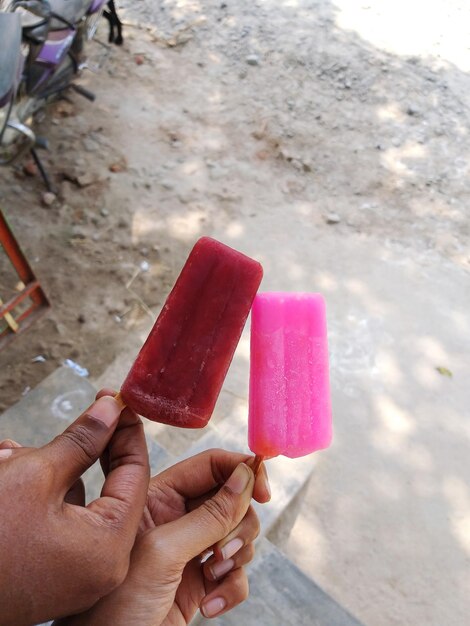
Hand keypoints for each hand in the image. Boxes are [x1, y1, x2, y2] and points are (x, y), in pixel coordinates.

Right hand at [0, 395, 148, 625]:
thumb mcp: (35, 474)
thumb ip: (82, 439)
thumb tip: (111, 409)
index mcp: (108, 546)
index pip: (136, 474)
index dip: (127, 431)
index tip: (118, 401)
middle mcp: (100, 568)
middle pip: (107, 488)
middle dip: (85, 449)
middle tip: (81, 417)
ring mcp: (75, 577)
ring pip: (76, 502)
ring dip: (53, 470)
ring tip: (14, 454)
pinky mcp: (51, 576)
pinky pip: (58, 523)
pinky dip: (39, 495)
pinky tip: (8, 470)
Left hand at [56, 448, 270, 624]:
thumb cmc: (113, 607)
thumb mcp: (163, 552)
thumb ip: (208, 515)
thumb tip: (245, 477)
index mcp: (159, 498)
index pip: (210, 466)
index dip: (241, 471)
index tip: (263, 491)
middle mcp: (176, 519)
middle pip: (232, 499)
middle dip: (238, 523)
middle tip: (224, 550)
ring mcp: (190, 551)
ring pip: (239, 534)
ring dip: (236, 557)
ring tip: (212, 578)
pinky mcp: (200, 583)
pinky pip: (236, 572)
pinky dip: (232, 587)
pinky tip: (210, 604)